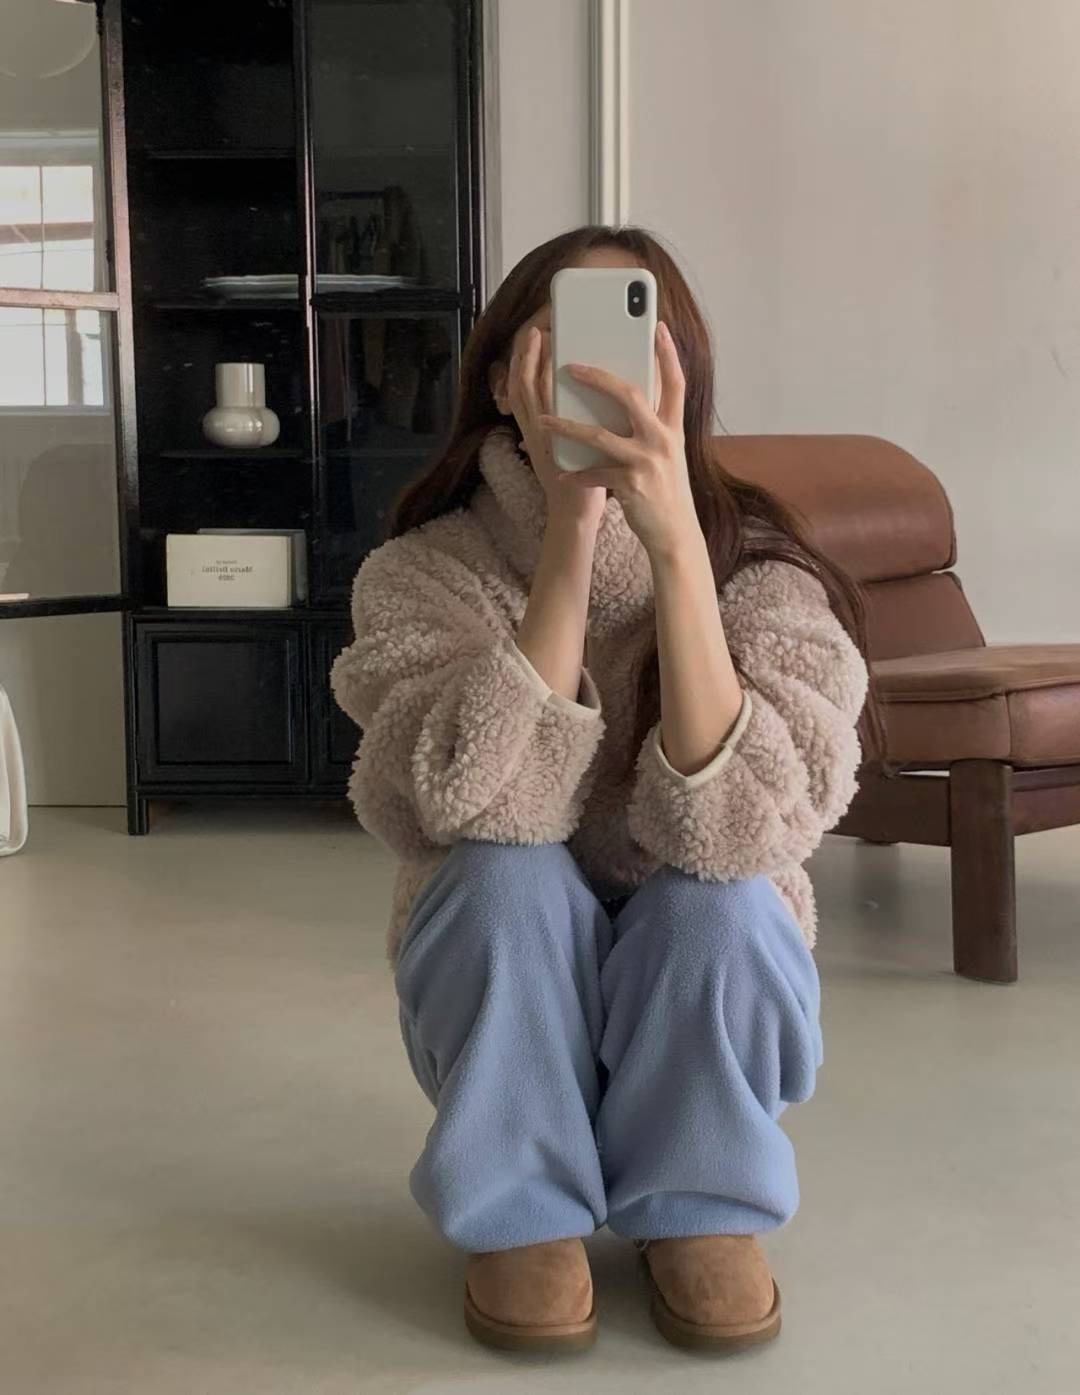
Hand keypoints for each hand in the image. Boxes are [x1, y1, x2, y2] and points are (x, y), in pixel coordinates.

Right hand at [505, 325, 606, 529]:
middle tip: (535, 327)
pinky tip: (556, 368)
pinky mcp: (548, 447)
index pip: (526, 387)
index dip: (527, 360)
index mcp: (540, 428)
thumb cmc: (583, 482)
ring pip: (526, 392)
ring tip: (540, 337)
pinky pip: (541, 411)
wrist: (576, 515)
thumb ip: (577, 421)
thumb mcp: (576, 446)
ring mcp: (539, 438)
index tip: (535, 336)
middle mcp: (533, 430)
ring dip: (530, 362)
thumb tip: (599, 393)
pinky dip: (543, 386)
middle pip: (520, 383)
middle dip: (525, 353)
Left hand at [538, 321, 700, 557]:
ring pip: (600, 435)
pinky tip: (562, 475)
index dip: (668, 354)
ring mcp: (647, 461)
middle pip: (631, 395)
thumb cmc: (666, 490)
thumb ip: (653, 426)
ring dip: (567, 426)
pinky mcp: (631, 484)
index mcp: (673, 428)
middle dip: (598, 378)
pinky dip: (576, 475)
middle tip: (572, 366)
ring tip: (543, 420)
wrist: (674, 532)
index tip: (656, 327)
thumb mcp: (668, 453)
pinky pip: (594, 473)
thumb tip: (629, 399)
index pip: (675, 383)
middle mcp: (662, 439)